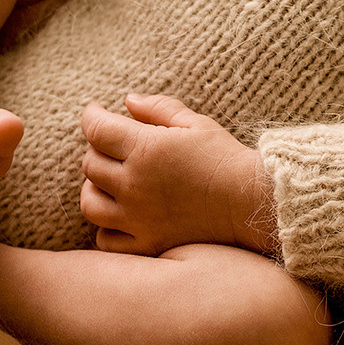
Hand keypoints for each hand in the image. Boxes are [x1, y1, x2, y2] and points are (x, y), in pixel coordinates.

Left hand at [79, 94, 275, 256]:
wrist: (253, 202)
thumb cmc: (225, 158)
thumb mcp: (195, 123)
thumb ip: (158, 108)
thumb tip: (127, 100)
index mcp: (145, 149)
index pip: (96, 128)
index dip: (91, 115)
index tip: (96, 111)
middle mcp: (135, 184)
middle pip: (90, 164)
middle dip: (96, 148)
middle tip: (112, 144)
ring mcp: (138, 218)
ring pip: (90, 203)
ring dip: (94, 187)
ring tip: (110, 180)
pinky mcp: (147, 244)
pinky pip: (106, 239)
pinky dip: (105, 226)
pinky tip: (120, 214)